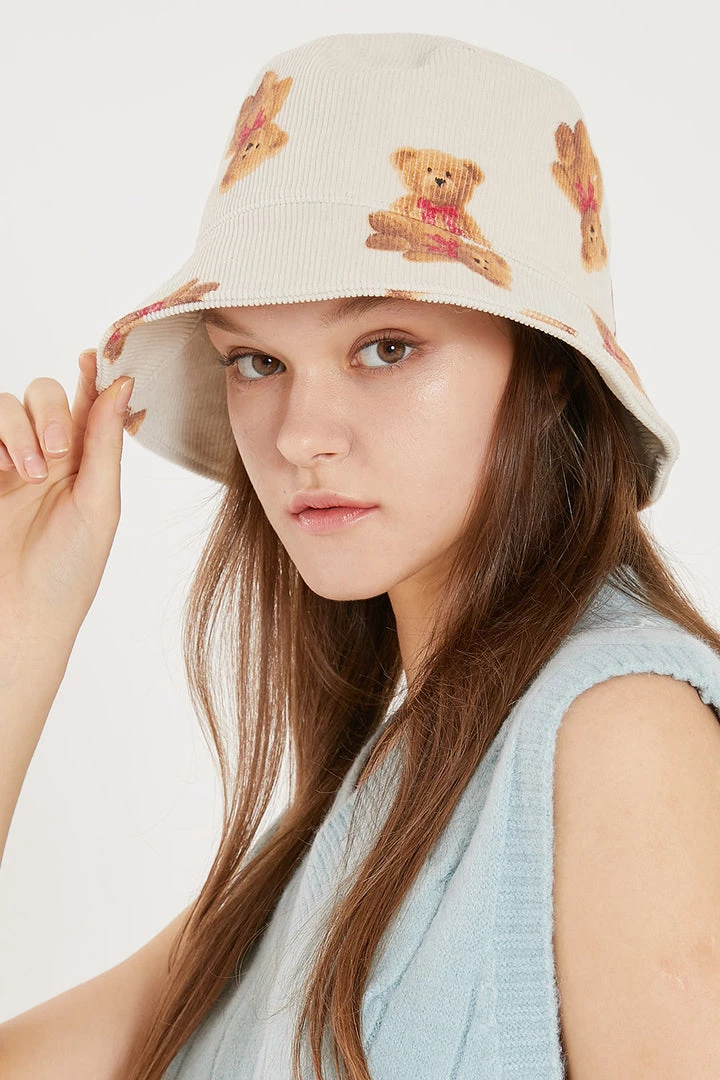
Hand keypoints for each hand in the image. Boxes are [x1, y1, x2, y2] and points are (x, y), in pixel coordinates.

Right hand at [0, 350, 133, 649]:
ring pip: (7, 406)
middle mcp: (48, 457)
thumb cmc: (68, 573)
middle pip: (44, 395)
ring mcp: (9, 463)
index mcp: (87, 464)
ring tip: (29, 472)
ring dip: (20, 428)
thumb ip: (105, 442)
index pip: (89, 404)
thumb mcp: (99, 504)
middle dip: (51, 412)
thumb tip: (123, 384)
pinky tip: (6, 466)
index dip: (92, 375)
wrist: (20, 615)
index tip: (94, 355)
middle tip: (58, 451)